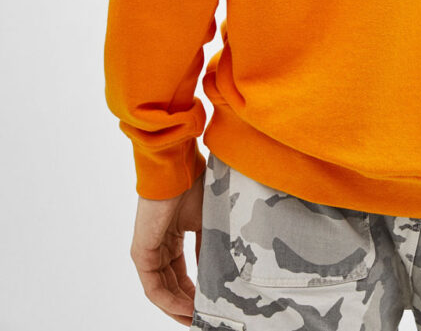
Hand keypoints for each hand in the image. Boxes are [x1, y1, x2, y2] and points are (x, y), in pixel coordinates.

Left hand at [130, 170, 204, 325]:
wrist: (177, 167)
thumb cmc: (194, 184)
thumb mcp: (207, 221)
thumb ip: (208, 246)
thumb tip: (217, 272)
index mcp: (172, 238)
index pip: (182, 274)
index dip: (197, 292)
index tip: (213, 305)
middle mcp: (158, 247)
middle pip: (172, 286)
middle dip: (189, 305)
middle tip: (209, 318)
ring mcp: (148, 251)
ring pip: (163, 291)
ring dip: (180, 308)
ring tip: (199, 320)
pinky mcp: (141, 253)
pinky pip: (154, 287)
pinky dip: (170, 301)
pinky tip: (188, 309)